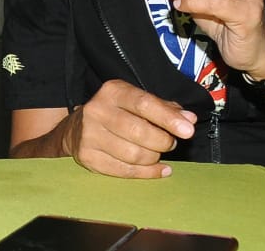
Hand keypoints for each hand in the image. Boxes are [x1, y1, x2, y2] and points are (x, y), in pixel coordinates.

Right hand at [63, 79, 196, 177]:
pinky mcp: (88, 157)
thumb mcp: (136, 101)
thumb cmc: (115, 113)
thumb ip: (164, 108)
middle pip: (139, 131)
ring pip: (134, 154)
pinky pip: (125, 171)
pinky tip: (158, 169)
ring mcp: (89, 135)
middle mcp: (97, 111)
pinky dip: (147, 173)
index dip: (168, 118)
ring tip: (157, 153)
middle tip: (170, 143)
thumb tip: (189, 119)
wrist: (75, 129)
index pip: (144, 104)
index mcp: (112, 92)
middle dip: (163, 141)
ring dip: (154, 157)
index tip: (188, 130)